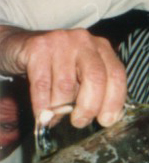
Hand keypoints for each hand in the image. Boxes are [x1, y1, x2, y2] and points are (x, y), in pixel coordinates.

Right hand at [0, 26, 126, 127]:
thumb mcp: (80, 75)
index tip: (106, 121)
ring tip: (55, 118)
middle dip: (89, 107)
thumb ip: (95, 92)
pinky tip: (41, 115)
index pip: (116, 75)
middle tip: (80, 122)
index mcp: (101, 48)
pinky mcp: (37, 47)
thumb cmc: (55, 67)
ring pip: (66, 85)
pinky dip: (42, 106)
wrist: (18, 46)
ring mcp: (61, 41)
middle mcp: (84, 41)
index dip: (114, 101)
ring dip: (60, 109)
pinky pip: (42, 85)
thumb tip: (105, 119)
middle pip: (96, 78)